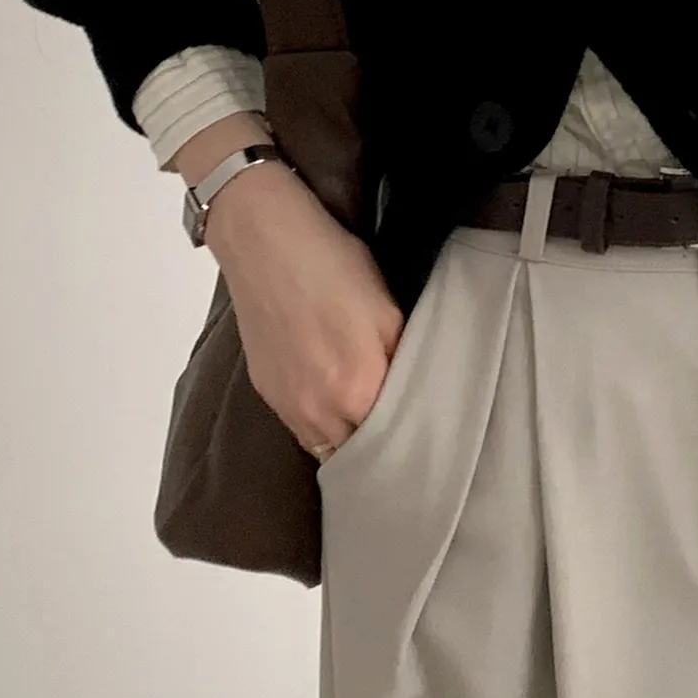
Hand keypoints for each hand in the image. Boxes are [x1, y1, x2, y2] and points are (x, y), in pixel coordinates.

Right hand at [206, 161, 405, 459]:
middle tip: (406, 438)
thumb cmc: (333, 266)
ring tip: (371, 424)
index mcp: (357, 393)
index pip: (392, 448)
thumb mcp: (388, 311)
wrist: (264, 240)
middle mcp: (318, 413)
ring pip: (326, 448)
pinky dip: (323, 426)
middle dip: (381, 451)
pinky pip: (301, 429)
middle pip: (357, 457)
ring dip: (349, 443)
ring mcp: (287, 406)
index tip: (432, 447)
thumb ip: (405, 364)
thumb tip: (423, 400)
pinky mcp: (266, 392)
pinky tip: (337, 402)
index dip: (413, 448)